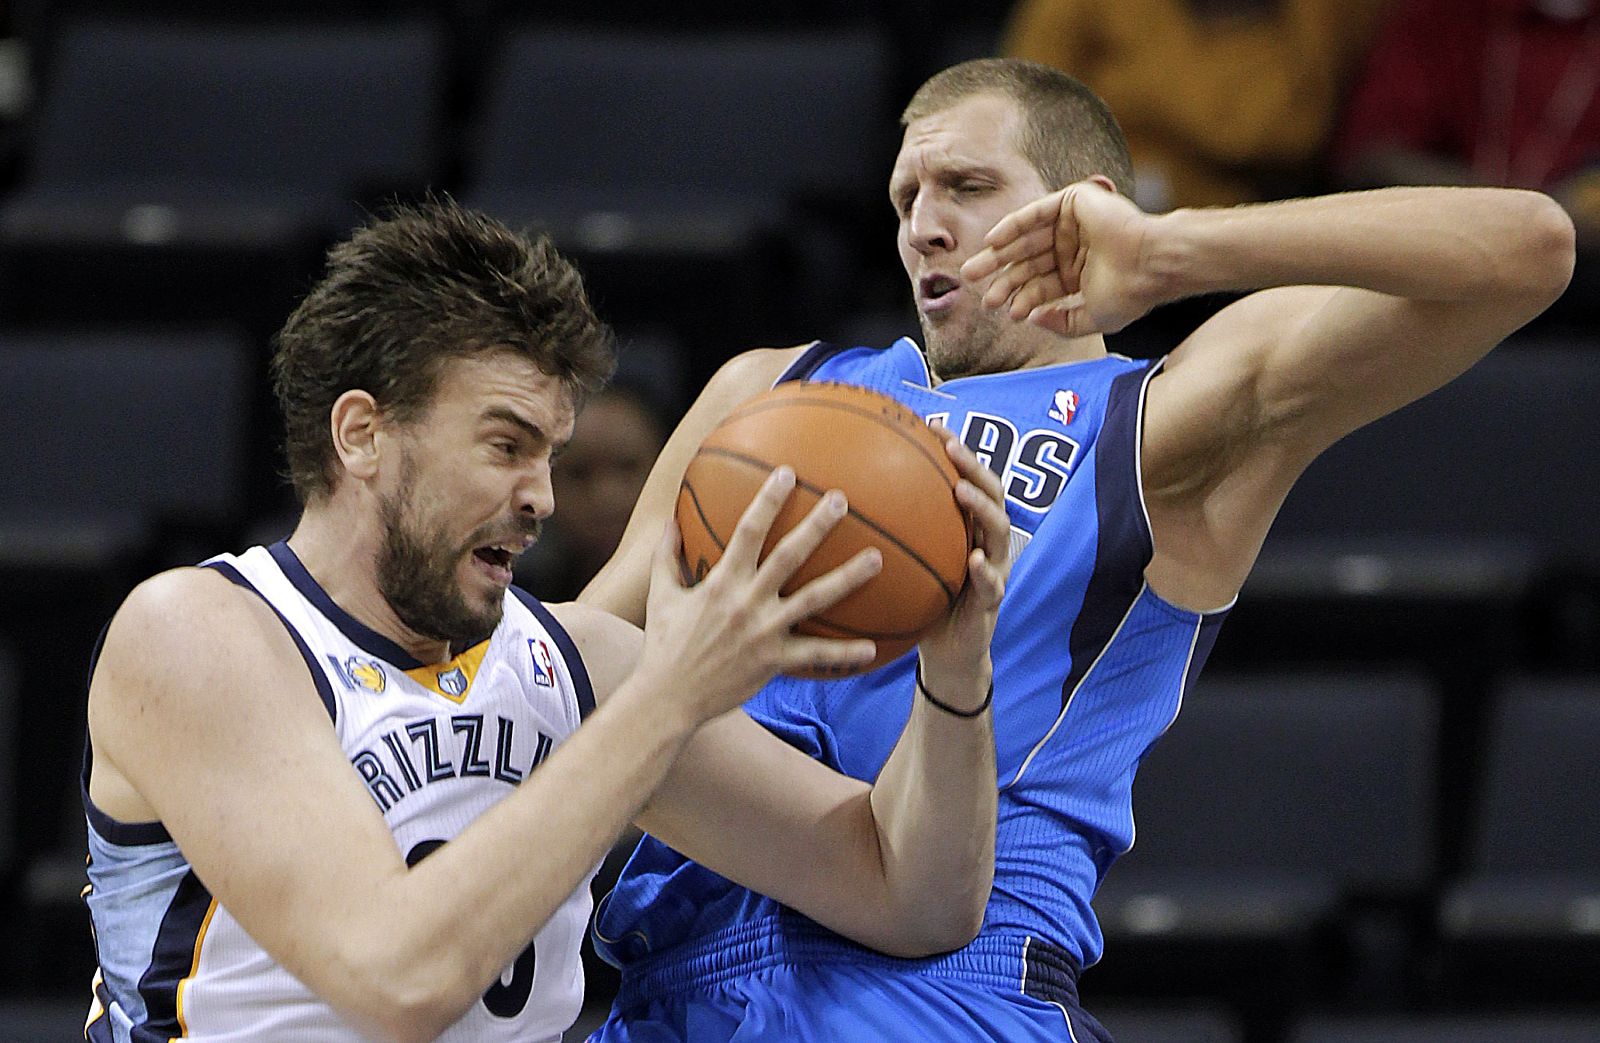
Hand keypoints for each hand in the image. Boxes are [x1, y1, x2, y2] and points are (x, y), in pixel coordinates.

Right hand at [639, 467, 881, 721]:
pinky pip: (815, 656)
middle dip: (817, 526)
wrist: (668, 698)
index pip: (747, 531)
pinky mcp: (774, 662)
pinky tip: (872, 650)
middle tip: (842, 501)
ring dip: (848, 578)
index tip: (788, 473)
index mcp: (720, 582)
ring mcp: (763, 632)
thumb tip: (668, 521)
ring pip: (814, 599)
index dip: (768, 500)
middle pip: (789, 556)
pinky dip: (844, 654)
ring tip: (876, 558)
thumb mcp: (660, 595)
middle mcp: (746, 602)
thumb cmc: (663, 644)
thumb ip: (665, 556)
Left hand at [914, 437, 1012, 704]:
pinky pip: (993, 586)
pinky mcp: (991, 605)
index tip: (933, 426)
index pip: (967, 480)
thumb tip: (841, 504)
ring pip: (998, 534)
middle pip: (991, 496)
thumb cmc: (923, 605)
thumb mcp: (905, 566)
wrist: (948, 656)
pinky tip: (973, 562)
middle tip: (953, 448)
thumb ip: (889, 537)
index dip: (956, 453)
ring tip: (964, 493)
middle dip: (975, 468)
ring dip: (982, 510)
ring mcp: (994, 572)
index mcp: (966, 531)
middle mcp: (985, 544)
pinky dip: (985, 572)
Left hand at [961, 180, 1160, 336]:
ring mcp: (1073, 224)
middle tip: (976, 291)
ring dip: (999, 255)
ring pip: (1026, 240)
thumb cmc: (1130, 293)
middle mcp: (1073, 248)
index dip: (1021, 298)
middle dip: (1002, 278)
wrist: (1152, 265)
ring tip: (974, 271)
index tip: (1006, 312)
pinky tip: (993, 242)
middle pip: (1028, 263)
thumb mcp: (1091, 319)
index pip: (1041, 286)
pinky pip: (1034, 213)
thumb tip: (1032, 319)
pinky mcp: (1073, 203)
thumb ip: (1061, 324)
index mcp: (1078, 274)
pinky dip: (1012, 226)